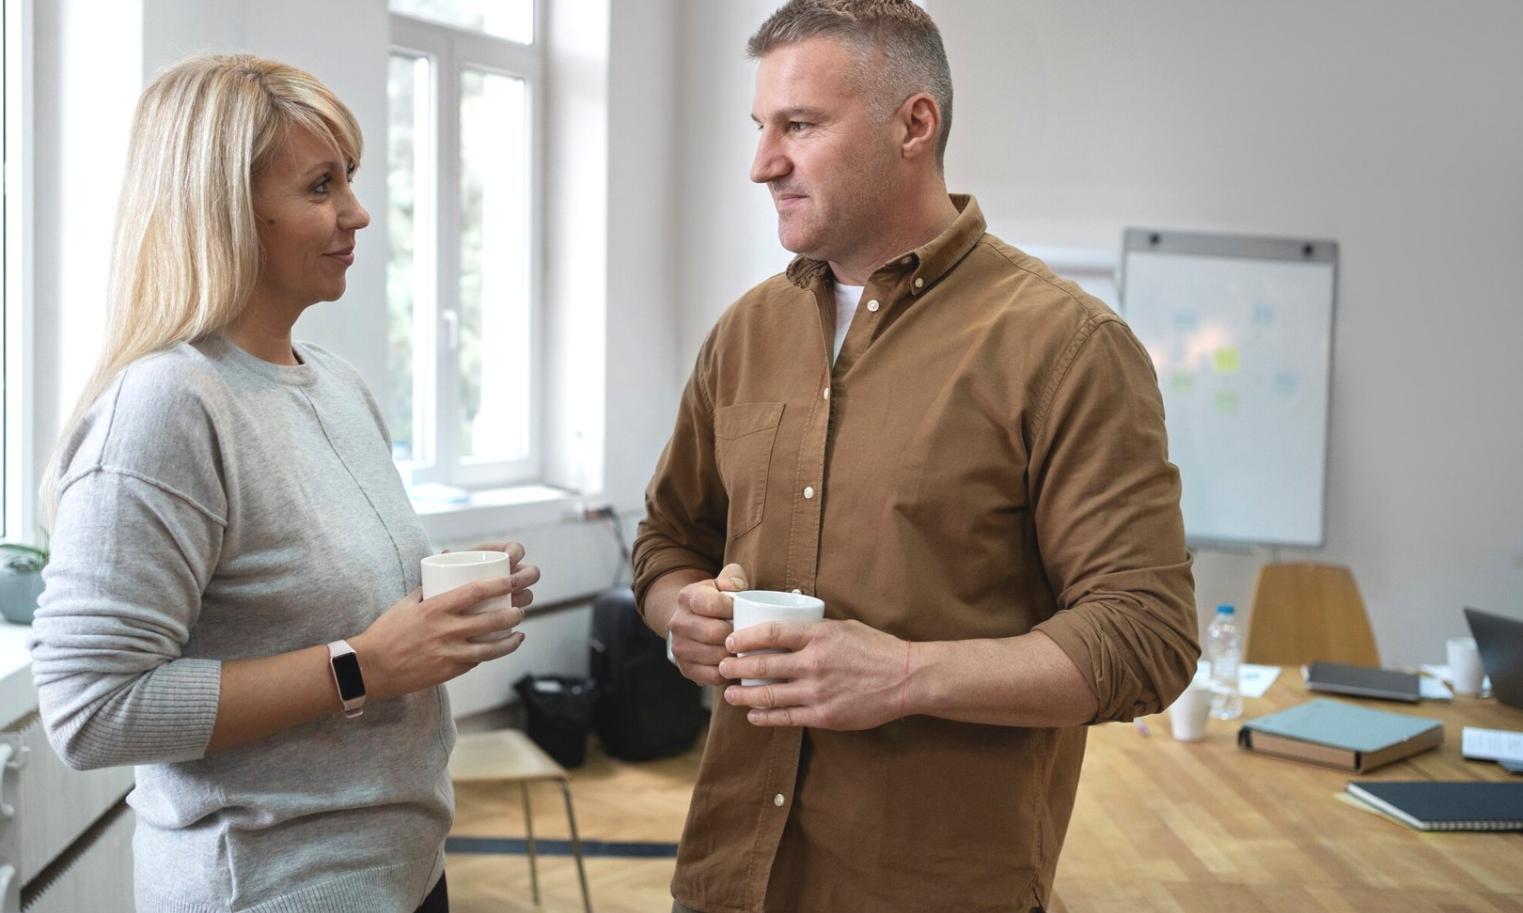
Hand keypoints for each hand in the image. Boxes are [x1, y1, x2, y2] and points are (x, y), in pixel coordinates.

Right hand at [354, 553, 540, 699]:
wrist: (369, 668)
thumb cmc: (386, 632)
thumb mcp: (406, 604)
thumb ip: (428, 591)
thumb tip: (443, 575)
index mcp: (435, 608)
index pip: (475, 592)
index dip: (500, 585)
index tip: (514, 580)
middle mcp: (445, 630)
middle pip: (491, 620)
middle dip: (513, 613)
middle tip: (520, 609)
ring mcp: (448, 654)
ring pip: (490, 648)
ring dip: (510, 641)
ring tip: (519, 634)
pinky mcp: (447, 672)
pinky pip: (475, 663)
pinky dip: (489, 655)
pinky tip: (497, 650)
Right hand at [668, 563, 747, 685]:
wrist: (691, 622)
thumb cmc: (715, 601)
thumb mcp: (721, 583)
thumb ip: (732, 576)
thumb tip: (736, 586)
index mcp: (687, 597)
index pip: (710, 604)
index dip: (731, 609)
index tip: (742, 611)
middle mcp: (678, 623)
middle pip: (715, 633)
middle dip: (737, 635)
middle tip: (750, 634)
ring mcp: (680, 647)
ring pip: (715, 656)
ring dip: (735, 655)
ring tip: (746, 650)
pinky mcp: (686, 669)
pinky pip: (712, 676)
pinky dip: (728, 672)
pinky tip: (736, 664)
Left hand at [718, 619, 912, 729]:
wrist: (906, 678)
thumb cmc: (876, 649)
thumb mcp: (844, 627)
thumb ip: (814, 630)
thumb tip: (786, 630)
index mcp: (819, 636)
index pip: (770, 633)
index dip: (744, 638)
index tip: (730, 641)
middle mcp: (814, 663)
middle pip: (763, 664)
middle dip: (736, 667)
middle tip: (721, 668)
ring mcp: (818, 691)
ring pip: (769, 694)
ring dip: (744, 694)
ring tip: (730, 694)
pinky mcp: (824, 715)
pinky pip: (786, 717)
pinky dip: (765, 716)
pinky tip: (753, 714)